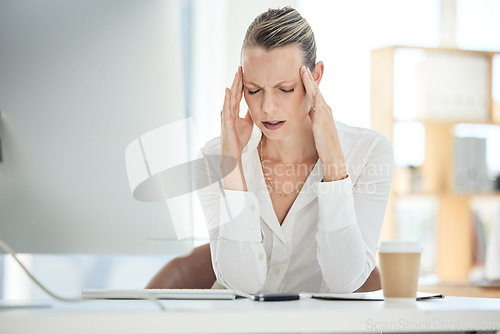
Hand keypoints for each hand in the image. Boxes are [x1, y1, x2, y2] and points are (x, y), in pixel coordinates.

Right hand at [220, 66, 253, 159]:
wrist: (233, 151)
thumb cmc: (238, 138)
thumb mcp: (248, 123)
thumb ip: (250, 114)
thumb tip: (257, 106)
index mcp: (234, 110)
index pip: (238, 94)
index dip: (241, 83)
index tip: (245, 72)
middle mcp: (229, 110)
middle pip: (234, 92)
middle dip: (238, 80)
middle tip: (241, 67)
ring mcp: (227, 114)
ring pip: (230, 97)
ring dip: (234, 85)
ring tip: (237, 74)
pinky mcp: (227, 121)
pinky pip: (227, 107)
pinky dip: (228, 98)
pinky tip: (229, 90)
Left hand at [300, 65, 346, 180]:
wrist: (334, 157)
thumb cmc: (325, 146)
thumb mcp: (317, 129)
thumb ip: (313, 120)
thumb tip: (308, 113)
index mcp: (323, 112)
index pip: (315, 94)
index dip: (310, 84)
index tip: (303, 72)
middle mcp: (325, 110)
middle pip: (316, 90)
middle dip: (310, 77)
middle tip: (303, 64)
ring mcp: (325, 113)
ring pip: (316, 93)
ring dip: (310, 81)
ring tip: (303, 69)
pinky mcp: (322, 119)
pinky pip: (316, 103)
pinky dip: (312, 93)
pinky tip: (308, 87)